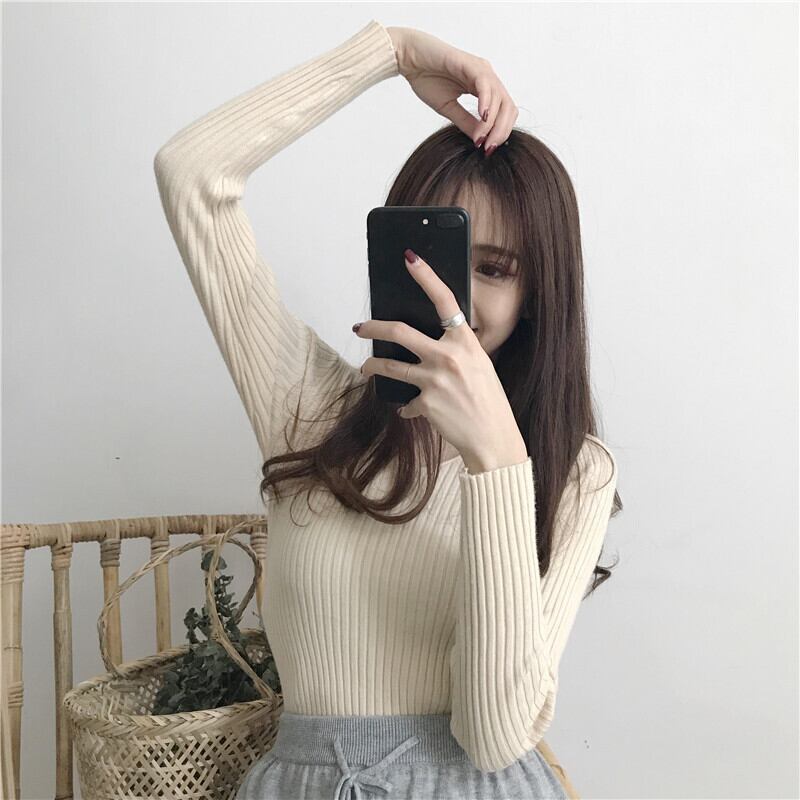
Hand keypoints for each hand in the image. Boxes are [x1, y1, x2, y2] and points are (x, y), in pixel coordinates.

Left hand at [353, 249, 526, 469]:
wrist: (493, 439)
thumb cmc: (489, 402)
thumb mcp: (479, 366)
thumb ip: (455, 351)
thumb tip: (427, 343)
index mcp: (466, 342)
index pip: (444, 300)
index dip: (426, 276)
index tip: (409, 259)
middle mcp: (448, 356)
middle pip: (399, 331)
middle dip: (373, 326)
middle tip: (360, 326)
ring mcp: (435, 379)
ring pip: (388, 365)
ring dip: (372, 365)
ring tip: (365, 368)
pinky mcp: (425, 403)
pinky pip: (405, 401)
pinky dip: (406, 406)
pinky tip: (409, 410)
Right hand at [385, 26, 517, 153]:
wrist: (409, 58)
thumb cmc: (426, 79)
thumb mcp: (449, 108)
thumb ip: (466, 122)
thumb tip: (481, 140)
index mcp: (484, 87)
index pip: (504, 112)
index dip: (501, 132)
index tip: (488, 150)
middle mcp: (487, 77)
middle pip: (508, 106)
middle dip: (501, 131)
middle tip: (489, 149)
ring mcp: (481, 69)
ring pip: (499, 98)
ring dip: (493, 123)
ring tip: (482, 140)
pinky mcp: (470, 64)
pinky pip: (485, 85)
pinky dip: (486, 103)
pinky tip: (482, 117)